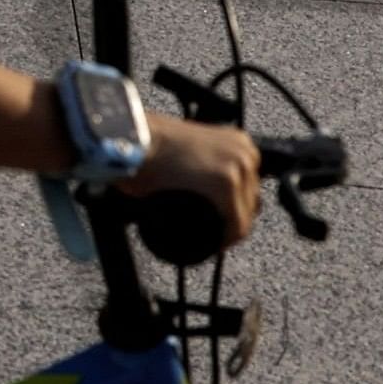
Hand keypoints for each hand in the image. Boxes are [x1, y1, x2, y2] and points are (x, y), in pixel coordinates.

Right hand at [122, 119, 260, 246]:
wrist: (131, 140)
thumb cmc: (148, 143)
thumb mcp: (189, 147)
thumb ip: (203, 161)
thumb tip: (201, 182)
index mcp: (239, 143)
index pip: (250, 186)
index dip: (236, 208)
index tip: (222, 220)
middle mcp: (244, 153)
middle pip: (250, 200)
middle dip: (232, 218)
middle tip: (213, 231)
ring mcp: (237, 168)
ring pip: (245, 215)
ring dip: (228, 230)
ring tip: (209, 239)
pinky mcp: (226, 185)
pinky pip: (236, 225)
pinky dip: (226, 239)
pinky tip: (213, 244)